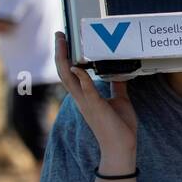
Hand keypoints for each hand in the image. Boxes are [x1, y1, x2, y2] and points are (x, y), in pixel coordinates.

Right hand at [54, 32, 136, 162]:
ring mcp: (87, 103)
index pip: (70, 73)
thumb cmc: (120, 126)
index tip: (65, 41)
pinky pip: (86, 91)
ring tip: (62, 42)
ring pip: (68, 78)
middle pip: (63, 72)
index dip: (66, 57)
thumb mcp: (120, 100)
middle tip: (59, 34)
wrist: (122, 147)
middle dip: (59, 52)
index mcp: (85, 96)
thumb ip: (116, 87)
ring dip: (64, 59)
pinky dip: (82, 78)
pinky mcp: (96, 108)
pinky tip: (78, 67)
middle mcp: (81, 98)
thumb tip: (120, 74)